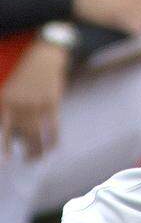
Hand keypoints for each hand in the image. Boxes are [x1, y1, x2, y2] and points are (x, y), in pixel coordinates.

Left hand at [0, 40, 67, 157]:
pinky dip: (54, 139)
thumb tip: (14, 138)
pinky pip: (53, 126)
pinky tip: (54, 147)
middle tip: (28, 162)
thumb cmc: (23, 79)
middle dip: (27, 152)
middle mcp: (20, 106)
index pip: (3, 130)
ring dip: (39, 150)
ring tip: (39, 158)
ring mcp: (36, 105)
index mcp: (5, 103)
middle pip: (22, 136)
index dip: (6, 146)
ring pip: (37, 134)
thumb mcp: (8, 93)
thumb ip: (8, 114)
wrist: (42, 60)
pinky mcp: (52, 103)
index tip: (8, 162)